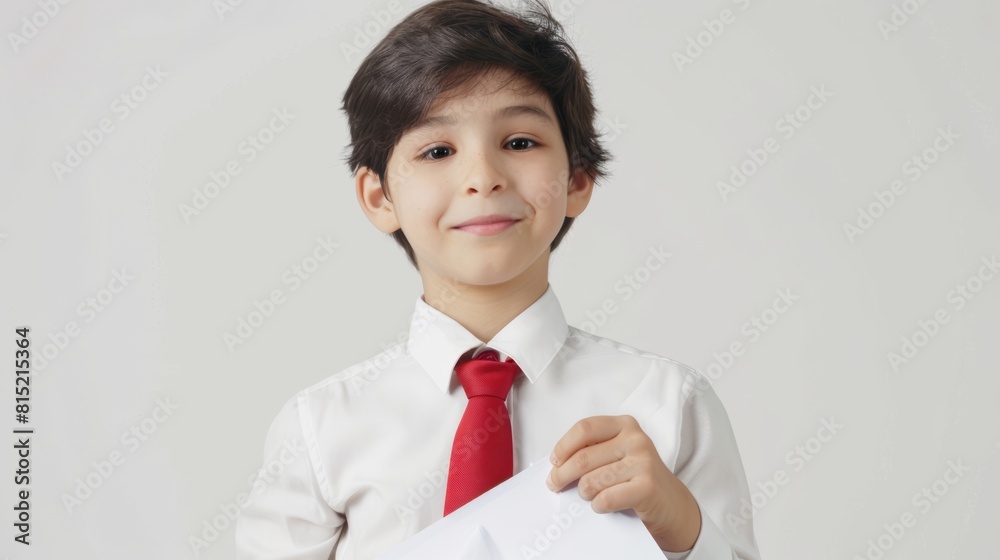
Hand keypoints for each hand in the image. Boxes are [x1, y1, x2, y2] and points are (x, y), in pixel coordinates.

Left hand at [545, 414, 700, 551]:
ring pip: (592, 480)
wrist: (670, 503)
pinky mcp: (647, 487)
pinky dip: (597, 505)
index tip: (554, 461)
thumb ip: (592, 451)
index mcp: (624, 425)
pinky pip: (606, 498)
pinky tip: (601, 504)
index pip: (584, 428)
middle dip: (562, 474)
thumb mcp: (616, 453)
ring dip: (583, 492)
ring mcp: (643, 462)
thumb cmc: (635, 476)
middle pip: (583, 457)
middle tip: (555, 485)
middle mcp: (635, 439)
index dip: (563, 446)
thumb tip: (556, 465)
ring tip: (587, 495)